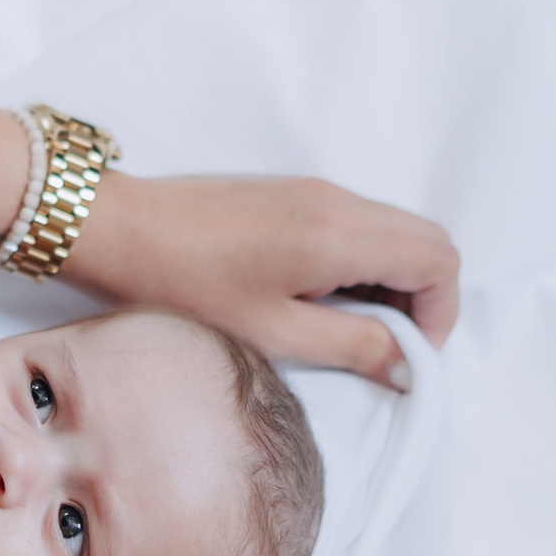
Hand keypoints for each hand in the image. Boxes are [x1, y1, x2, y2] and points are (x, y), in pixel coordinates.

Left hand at [70, 172, 459, 385]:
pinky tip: (318, 300)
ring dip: (391, 281)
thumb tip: (406, 363)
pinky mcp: (293, 194)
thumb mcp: (273, 332)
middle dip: (424, 298)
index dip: (439, 315)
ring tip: (346, 327)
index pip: (439, 260)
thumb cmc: (182, 284)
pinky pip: (357, 224)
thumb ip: (352, 346)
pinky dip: (361, 262)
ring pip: (394, 231)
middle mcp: (338, 200)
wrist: (117, 230)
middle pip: (427, 240)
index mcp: (341, 232)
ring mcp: (315, 191)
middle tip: (386, 345)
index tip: (408, 355)